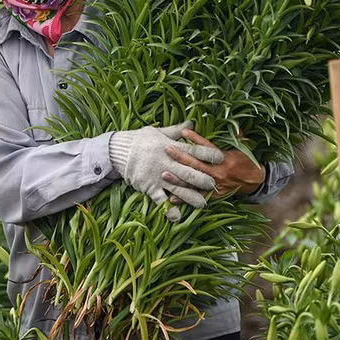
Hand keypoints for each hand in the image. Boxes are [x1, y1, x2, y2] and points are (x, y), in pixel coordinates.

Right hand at [109, 121, 224, 220]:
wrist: (119, 150)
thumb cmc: (140, 139)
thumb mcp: (159, 131)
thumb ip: (177, 130)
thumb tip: (192, 122)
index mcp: (172, 148)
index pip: (194, 151)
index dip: (209, 154)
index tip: (221, 157)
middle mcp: (168, 163)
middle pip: (190, 172)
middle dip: (204, 179)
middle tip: (215, 184)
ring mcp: (159, 176)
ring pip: (179, 188)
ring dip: (192, 197)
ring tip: (203, 204)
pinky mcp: (149, 186)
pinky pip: (160, 200)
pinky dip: (168, 209)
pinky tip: (177, 217)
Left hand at [163, 129, 265, 203]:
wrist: (256, 182)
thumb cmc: (246, 161)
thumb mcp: (243, 147)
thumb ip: (237, 135)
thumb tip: (234, 123)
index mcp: (225, 158)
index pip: (207, 148)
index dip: (195, 139)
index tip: (183, 132)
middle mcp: (219, 172)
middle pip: (196, 164)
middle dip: (180, 156)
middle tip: (167, 149)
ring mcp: (216, 185)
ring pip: (194, 182)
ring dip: (178, 179)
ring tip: (164, 174)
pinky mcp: (215, 196)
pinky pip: (197, 197)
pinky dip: (185, 198)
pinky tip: (171, 197)